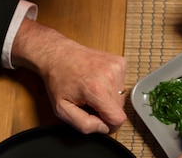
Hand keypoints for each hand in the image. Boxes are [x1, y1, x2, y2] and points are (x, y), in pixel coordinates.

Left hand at [11, 18, 126, 133]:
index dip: (109, 125)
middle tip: (90, 102)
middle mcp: (111, 76)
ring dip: (109, 97)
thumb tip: (103, 128)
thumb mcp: (62, 109)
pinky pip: (122, 83)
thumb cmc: (59, 80)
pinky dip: (112, 85)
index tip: (98, 120)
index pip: (118, 118)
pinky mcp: (121, 62)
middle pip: (119, 108)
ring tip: (93, 89)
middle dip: (106, 110)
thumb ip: (83, 124)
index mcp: (97, 90)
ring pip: (121, 96)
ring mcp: (118, 67)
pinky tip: (99, 80)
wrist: (60, 54)